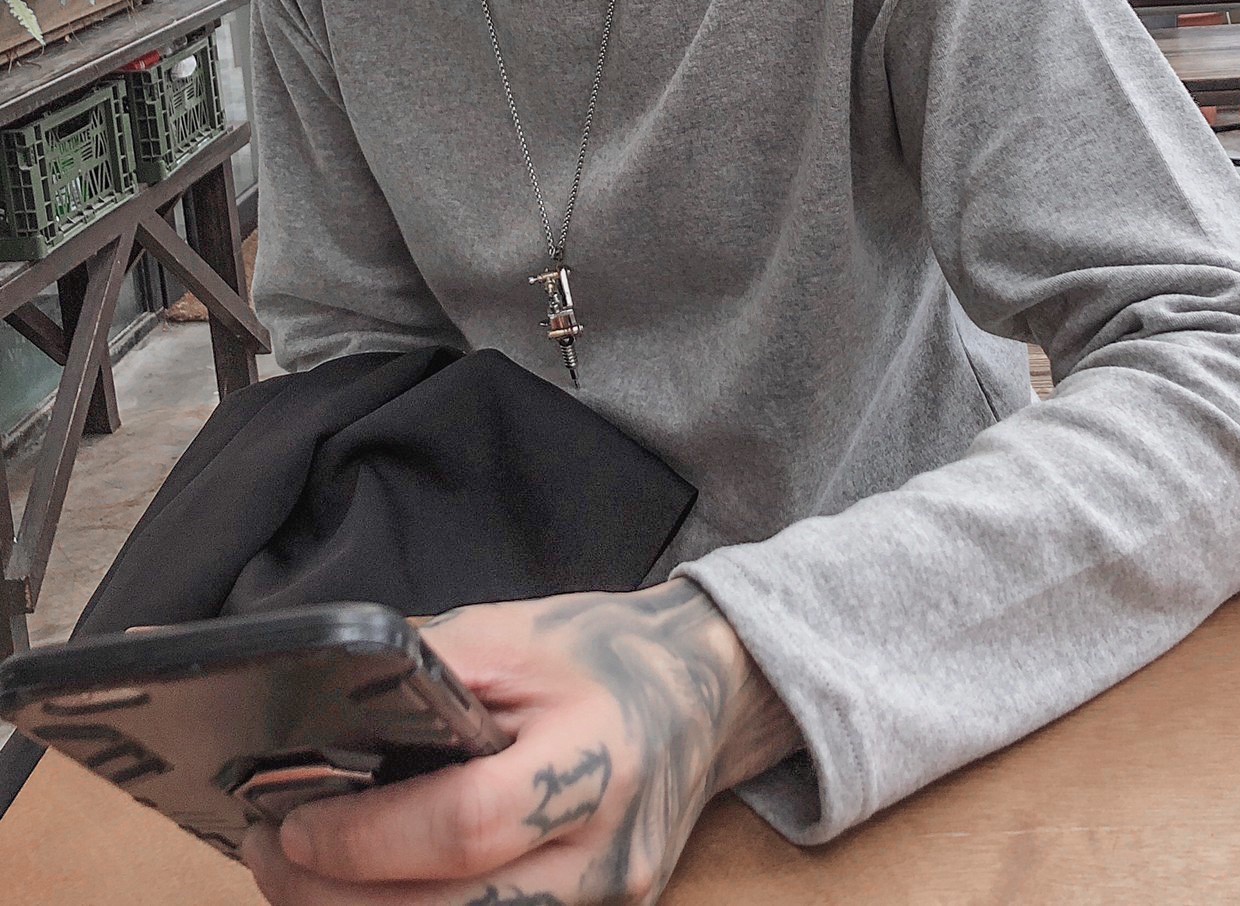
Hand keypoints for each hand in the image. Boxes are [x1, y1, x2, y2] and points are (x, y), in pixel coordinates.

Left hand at [242, 579, 800, 904]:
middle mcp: (610, 853)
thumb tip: (321, 713)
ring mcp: (608, 903)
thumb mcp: (517, 632)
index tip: (294, 820)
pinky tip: (366, 889)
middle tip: (269, 856)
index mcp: (599, 758)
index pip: (471, 825)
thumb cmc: (605, 655)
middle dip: (341, 899)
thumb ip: (427, 670)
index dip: (368, 837)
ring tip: (303, 876)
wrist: (698, 693)